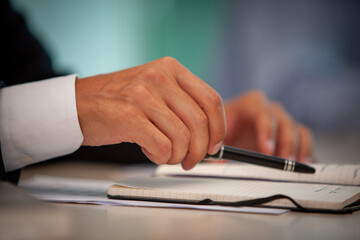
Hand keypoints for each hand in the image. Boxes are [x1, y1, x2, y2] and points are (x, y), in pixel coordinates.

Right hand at [75, 57, 225, 169]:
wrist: (77, 104)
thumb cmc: (118, 100)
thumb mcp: (155, 88)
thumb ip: (181, 104)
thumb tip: (209, 136)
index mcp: (171, 68)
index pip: (211, 100)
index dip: (218, 128)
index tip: (215, 144)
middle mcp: (159, 77)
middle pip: (199, 122)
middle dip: (200, 150)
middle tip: (190, 160)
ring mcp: (143, 95)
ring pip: (183, 138)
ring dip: (178, 156)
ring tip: (165, 155)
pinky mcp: (128, 116)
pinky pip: (162, 147)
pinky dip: (161, 157)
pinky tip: (149, 151)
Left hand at [223, 90, 312, 162]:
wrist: (225, 135)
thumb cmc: (219, 132)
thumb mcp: (214, 139)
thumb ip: (215, 149)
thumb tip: (218, 161)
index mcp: (250, 104)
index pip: (263, 112)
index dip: (267, 131)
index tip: (267, 150)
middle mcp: (269, 110)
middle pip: (284, 122)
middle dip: (285, 143)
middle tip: (282, 161)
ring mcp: (281, 123)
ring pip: (298, 131)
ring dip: (299, 148)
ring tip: (294, 166)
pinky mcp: (290, 137)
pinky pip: (304, 142)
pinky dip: (306, 154)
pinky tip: (302, 167)